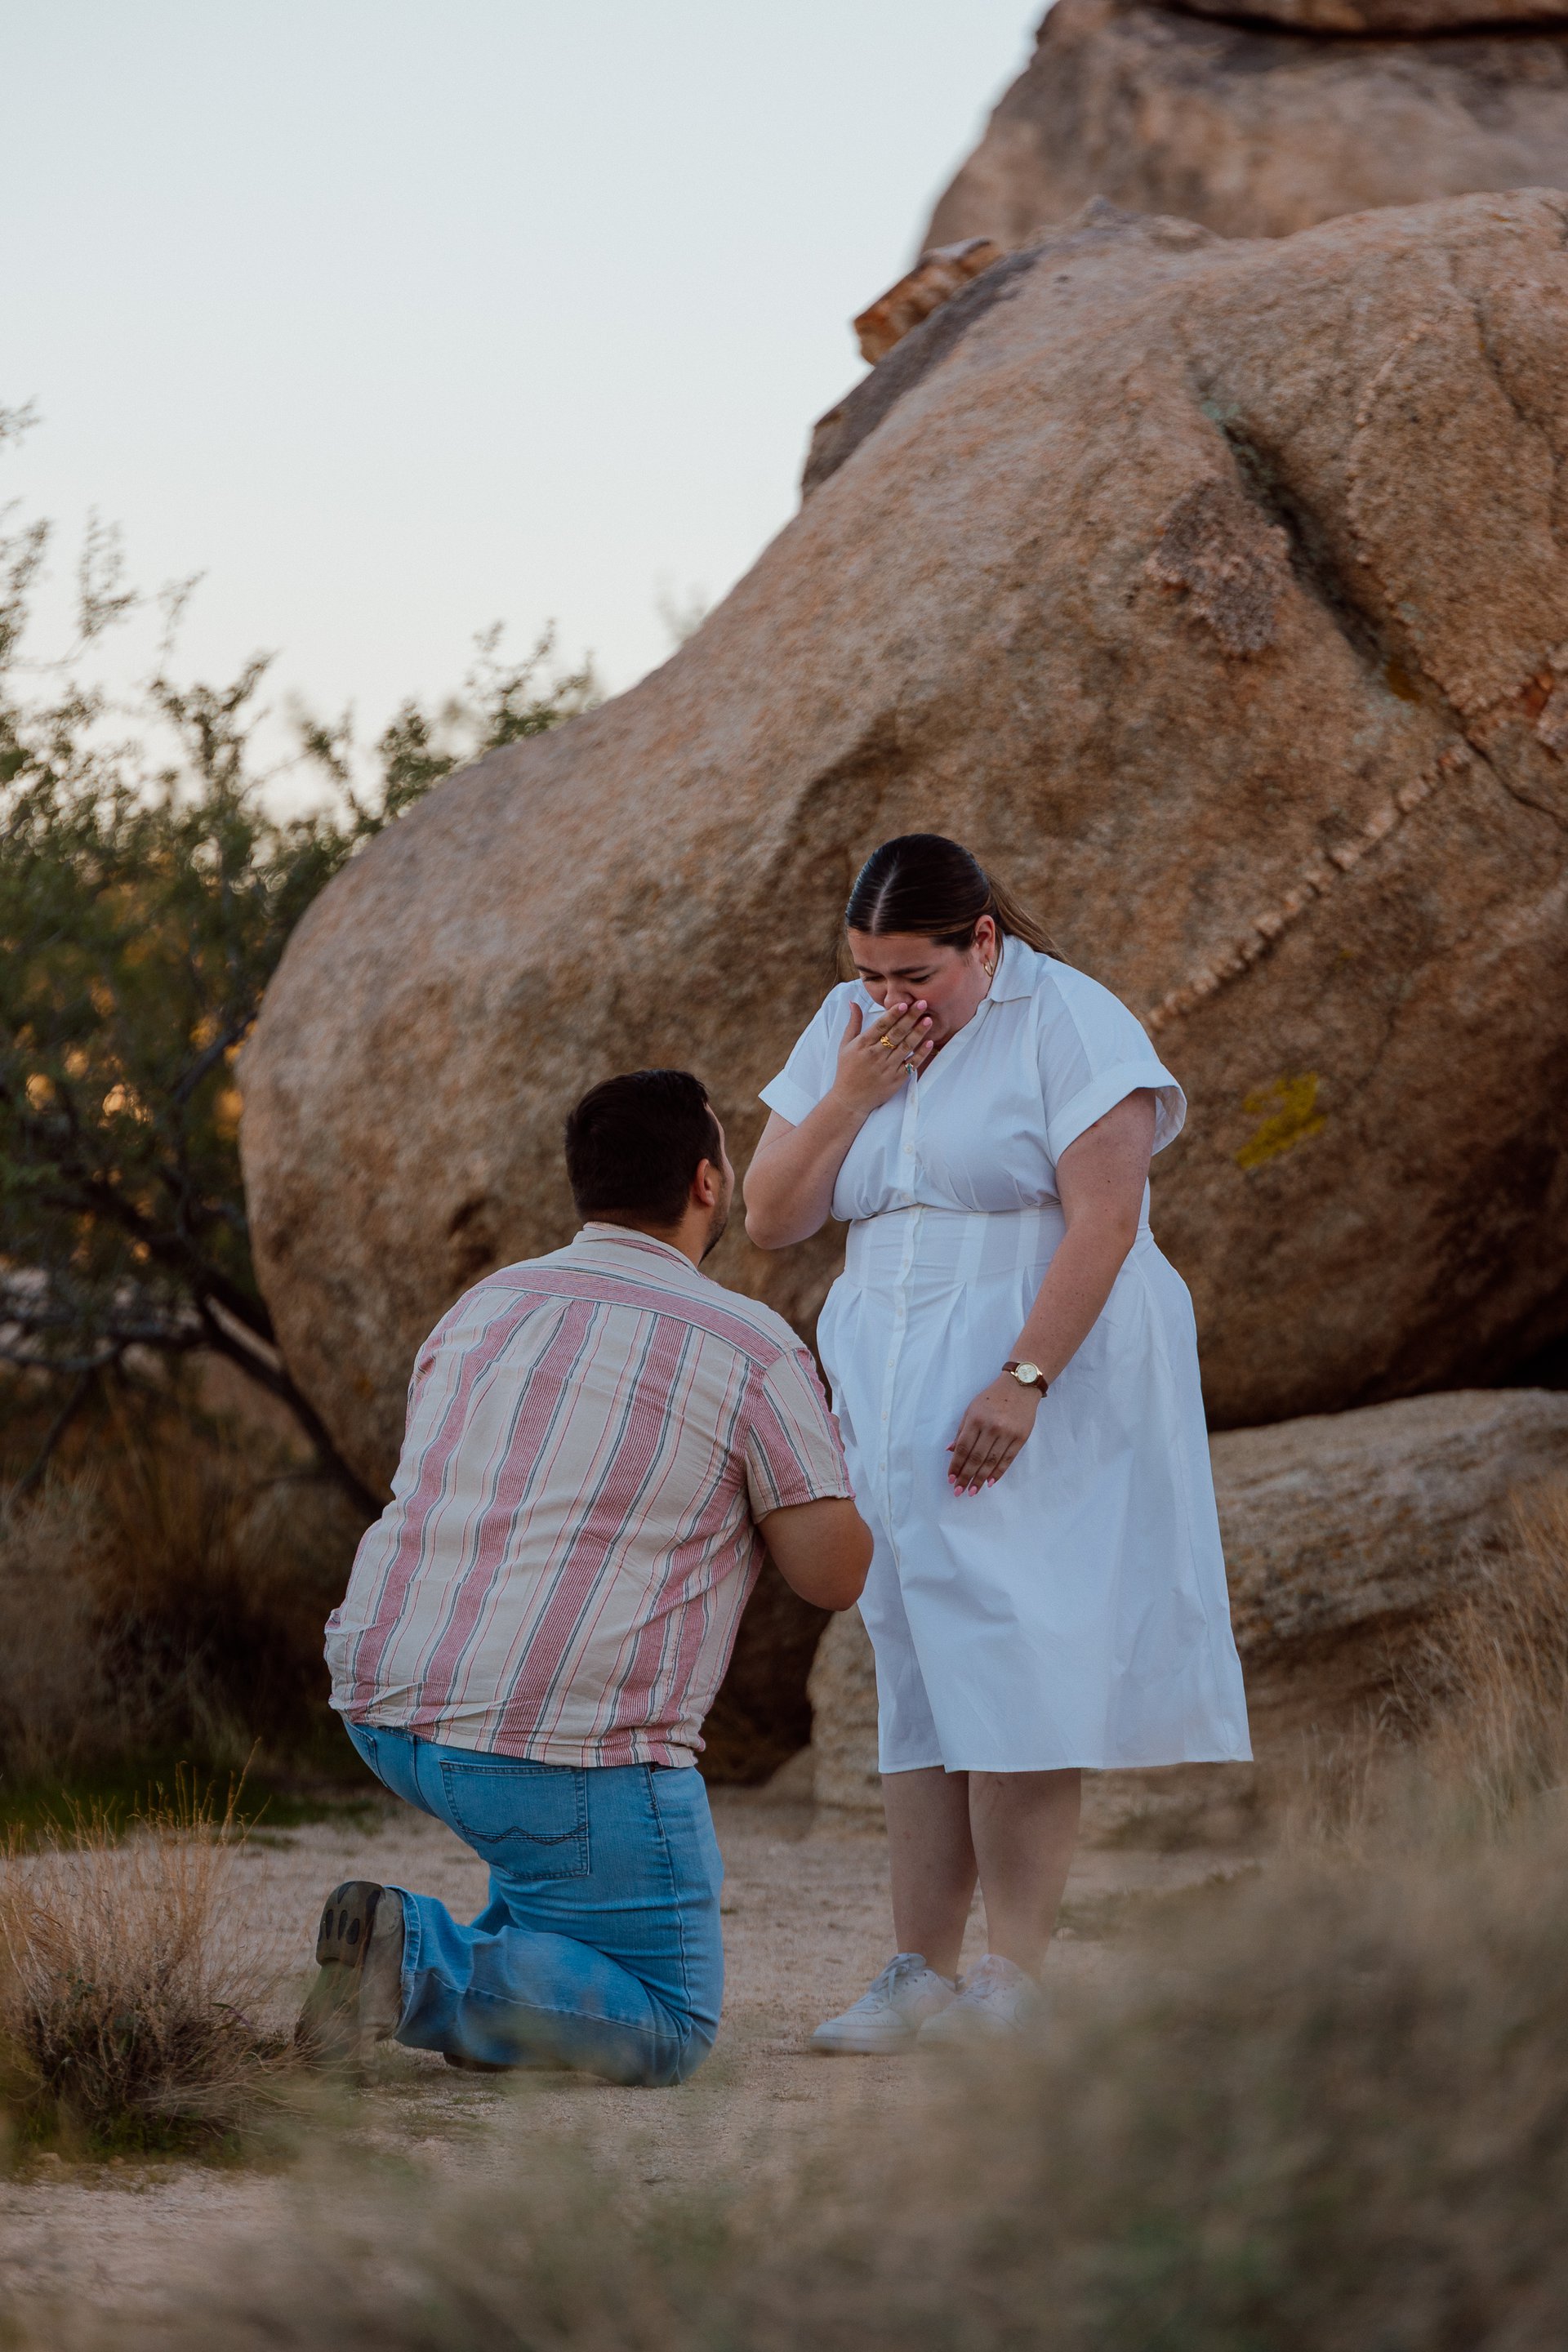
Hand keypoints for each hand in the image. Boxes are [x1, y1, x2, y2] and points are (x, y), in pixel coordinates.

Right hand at [829, 999, 934, 1116]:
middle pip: (896, 1033)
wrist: (850, 1099)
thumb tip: (853, 1002)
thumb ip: (853, 1023)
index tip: (904, 1003)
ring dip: (918, 1032)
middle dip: (910, 1017)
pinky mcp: (896, 1080)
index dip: (893, 1014)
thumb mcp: (845, 1045)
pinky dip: (921, 1054)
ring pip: (906, 1047)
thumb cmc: (847, 1070)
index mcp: (863, 1045)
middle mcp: (875, 1055)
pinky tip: (929, 1043)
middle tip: (922, 1004)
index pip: (881, 1026)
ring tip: (928, 1020)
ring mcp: (887, 1068)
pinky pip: (911, 1065)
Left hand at [947, 1375, 1040, 1493]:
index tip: (951, 1479)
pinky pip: (1008, 1459)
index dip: (956, 1465)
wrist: (1020, 1386)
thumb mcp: (972, 1409)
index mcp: (976, 1419)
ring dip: (980, 1479)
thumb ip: (961, 1430)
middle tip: (959, 1492)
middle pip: (976, 1458)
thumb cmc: (992, 1397)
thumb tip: (950, 1451)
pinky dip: (998, 1472)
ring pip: (991, 1462)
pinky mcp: (1021, 1438)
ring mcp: (1007, 1433)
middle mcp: (991, 1427)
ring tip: (973, 1491)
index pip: (963, 1447)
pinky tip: (989, 1482)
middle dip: (966, 1477)